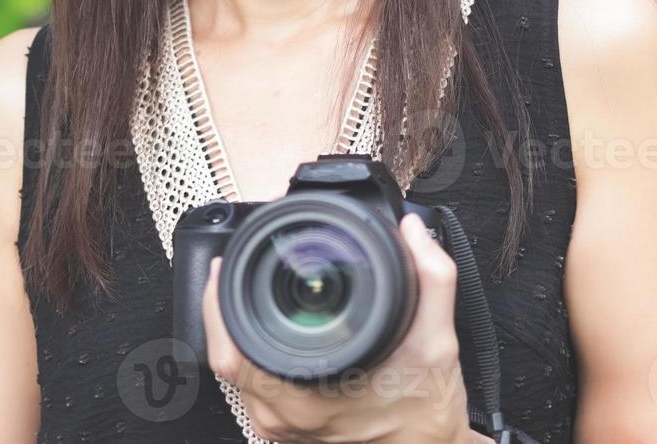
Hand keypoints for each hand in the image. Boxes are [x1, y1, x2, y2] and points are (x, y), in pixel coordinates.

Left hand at [202, 213, 477, 443]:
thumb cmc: (427, 409)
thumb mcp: (438, 338)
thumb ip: (432, 277)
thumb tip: (412, 231)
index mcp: (309, 396)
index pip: (233, 350)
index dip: (218, 303)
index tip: (223, 266)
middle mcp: (288, 417)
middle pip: (226, 359)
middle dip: (224, 310)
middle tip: (230, 271)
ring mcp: (284, 429)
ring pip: (237, 376)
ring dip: (237, 334)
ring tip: (248, 294)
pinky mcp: (288, 433)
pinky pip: (253, 391)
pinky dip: (253, 357)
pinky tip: (270, 332)